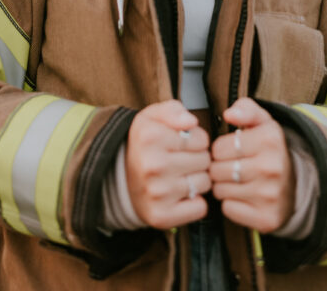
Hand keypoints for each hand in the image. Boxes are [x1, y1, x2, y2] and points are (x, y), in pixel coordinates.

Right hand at [125, 100, 210, 228]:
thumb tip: (192, 122)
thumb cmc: (145, 144)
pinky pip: (200, 208)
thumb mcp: (153, 117)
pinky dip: (195, 202)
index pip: (201, 138)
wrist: (120, 178)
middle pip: (205, 160)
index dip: (196, 140)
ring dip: (197, 179)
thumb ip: (173, 110)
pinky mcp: (161, 216)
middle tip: (181, 160)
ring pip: (205, 183)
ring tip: (180, 176)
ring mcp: (157, 192)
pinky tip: (181, 194)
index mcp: (152, 137)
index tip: (183, 143)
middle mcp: (153, 165)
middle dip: (198, 158)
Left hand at [210, 98, 294, 232]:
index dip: (220, 149)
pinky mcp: (266, 218)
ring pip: (220, 191)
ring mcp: (270, 195)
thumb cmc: (271, 149)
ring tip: (236, 181)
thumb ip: (245, 109)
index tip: (231, 151)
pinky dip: (231, 204)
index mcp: (269, 140)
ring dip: (222, 186)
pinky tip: (243, 196)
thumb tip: (229, 114)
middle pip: (216, 170)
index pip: (218, 148)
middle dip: (218, 168)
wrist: (298, 184)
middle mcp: (271, 168)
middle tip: (231, 167)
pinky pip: (228, 209)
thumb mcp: (263, 122)